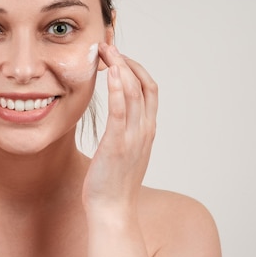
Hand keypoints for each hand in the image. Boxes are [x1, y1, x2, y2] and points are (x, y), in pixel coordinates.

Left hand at [82, 43, 157, 218]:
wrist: (112, 210)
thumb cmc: (112, 182)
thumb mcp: (123, 150)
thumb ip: (123, 131)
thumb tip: (115, 117)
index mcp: (146, 130)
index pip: (149, 89)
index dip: (135, 68)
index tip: (118, 56)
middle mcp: (144, 130)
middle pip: (143, 84)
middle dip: (127, 61)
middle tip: (109, 46)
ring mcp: (134, 137)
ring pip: (135, 93)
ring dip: (121, 67)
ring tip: (106, 51)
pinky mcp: (118, 144)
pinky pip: (122, 111)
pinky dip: (119, 89)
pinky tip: (112, 73)